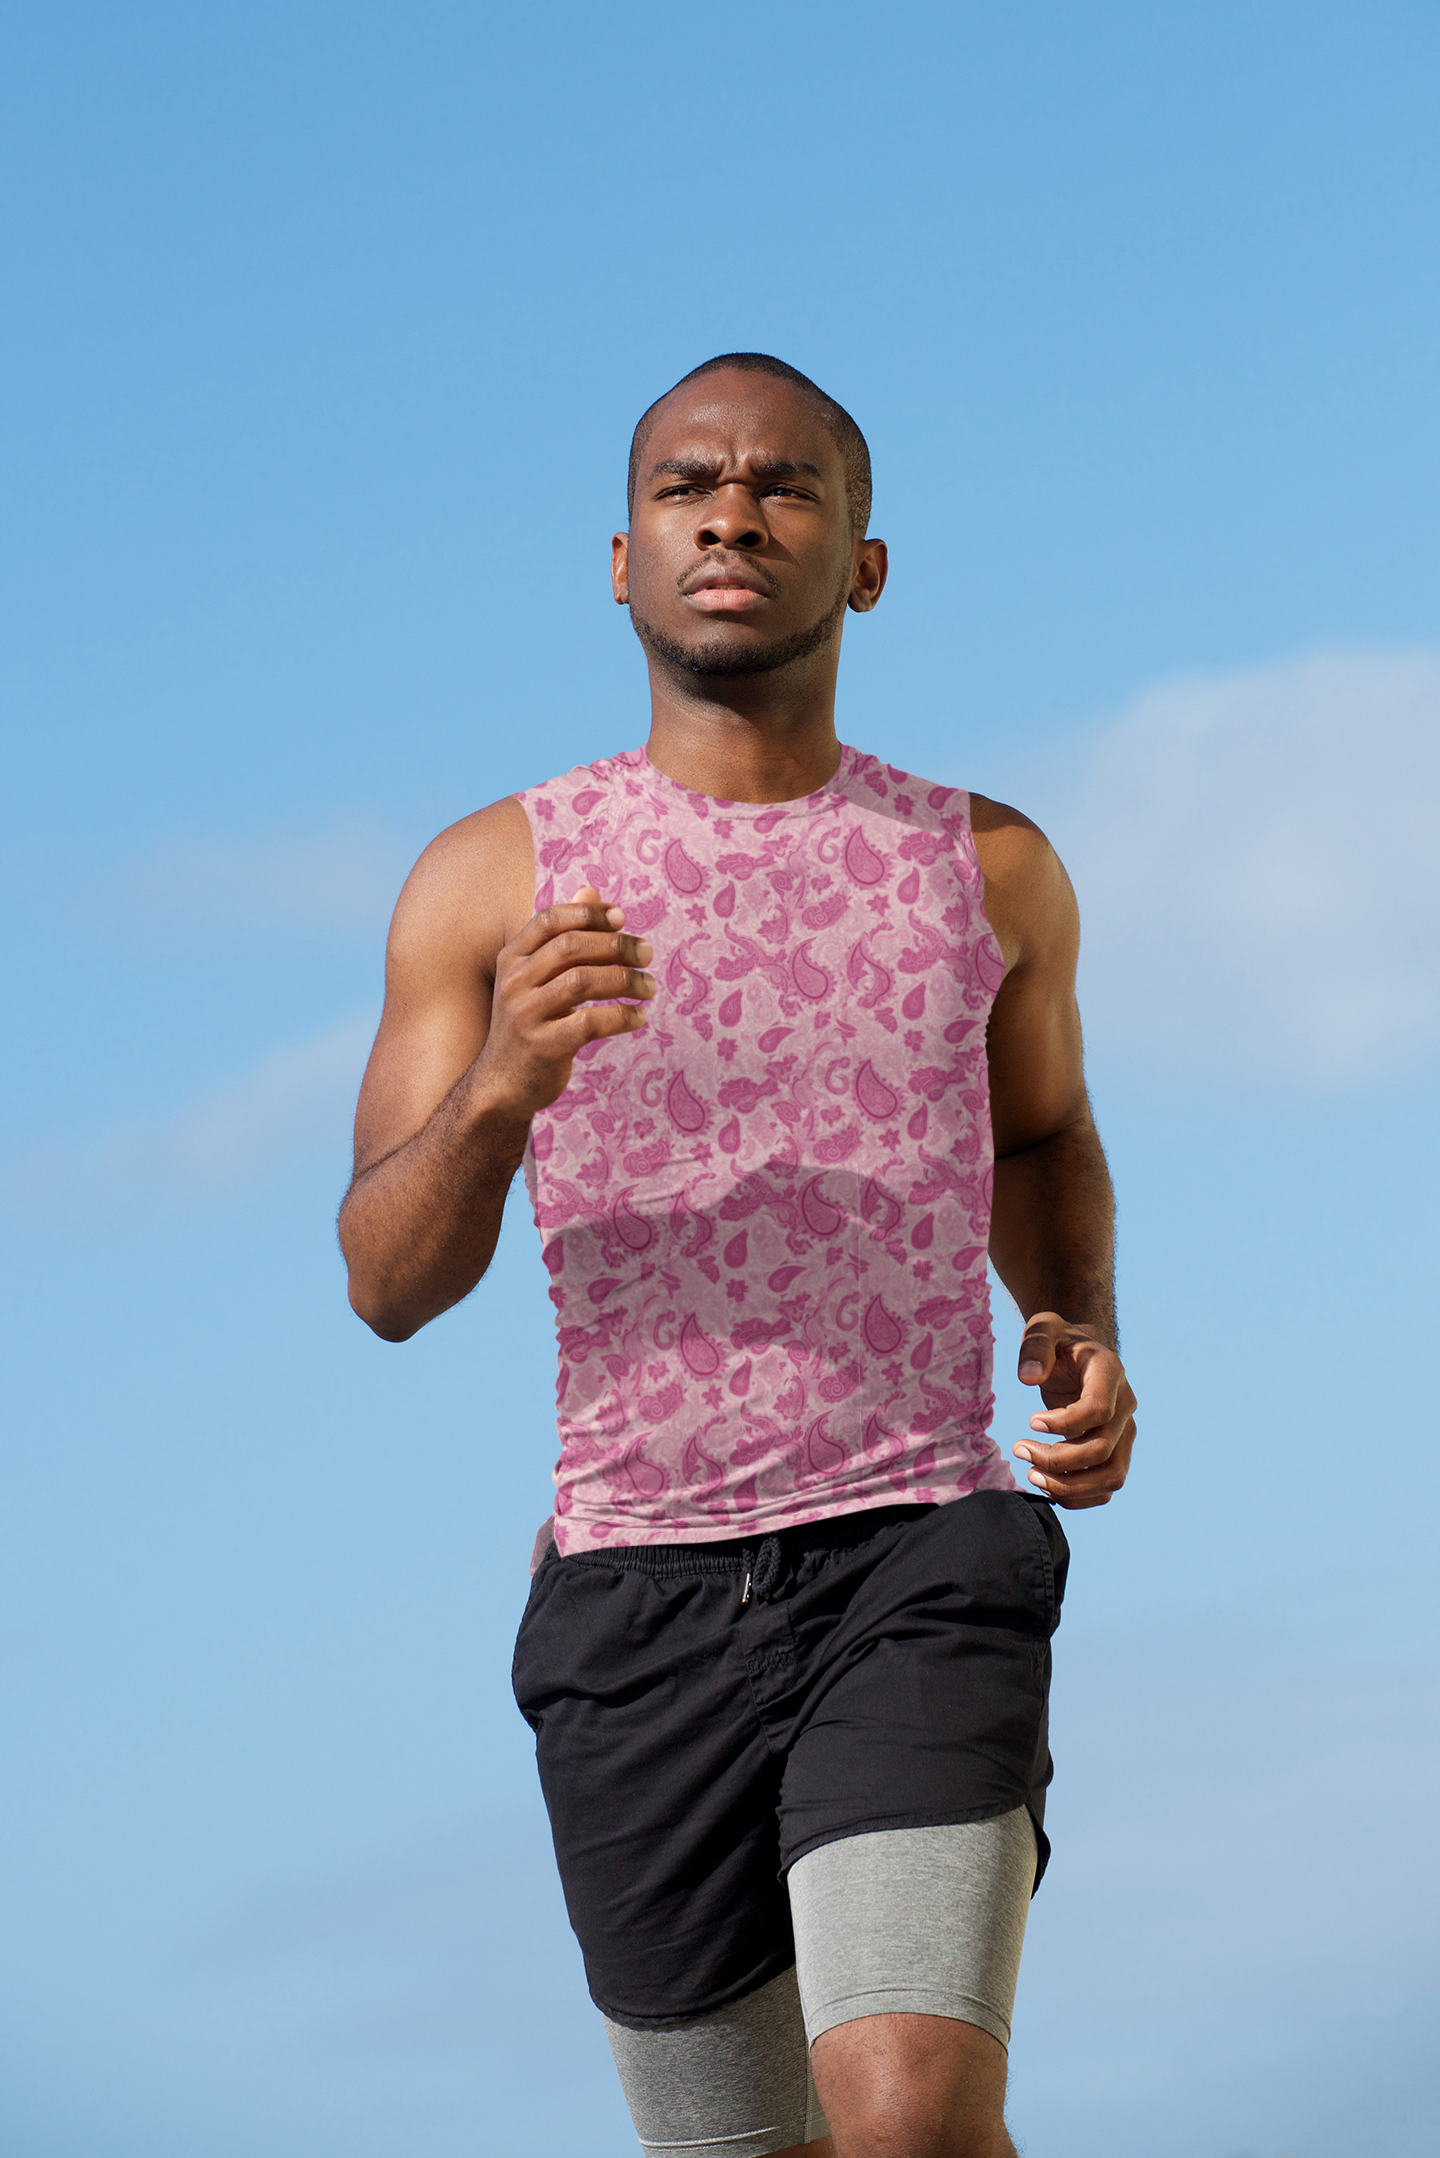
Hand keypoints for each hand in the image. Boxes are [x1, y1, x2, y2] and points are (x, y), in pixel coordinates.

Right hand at [477, 885, 655, 1117]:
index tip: (622, 918)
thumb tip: (592, 889)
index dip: (589, 913)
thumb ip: (562, 935)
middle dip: (617, 945)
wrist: (502, 1084)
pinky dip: (622, 1016)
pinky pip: (590, 1023)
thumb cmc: (530, 1023)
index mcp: (511, 958)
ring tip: (649, 987)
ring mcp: (525, 1015)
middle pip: (571, 947)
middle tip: (647, 954)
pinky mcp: (543, 1046)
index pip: (550, 919)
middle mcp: (513, 982)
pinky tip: (639, 1017)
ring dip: (626, 980)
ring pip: (583, 981)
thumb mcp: (536, 976)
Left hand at [1011, 1312, 1135, 1509]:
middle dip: (1057, 1460)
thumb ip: (1035, 1345)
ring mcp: (1124, 1431)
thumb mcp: (1043, 1328)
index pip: (1099, 1410)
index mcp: (1110, 1373)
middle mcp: (1125, 1405)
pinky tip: (1046, 1485)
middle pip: (1102, 1450)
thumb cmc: (1059, 1339)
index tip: (1030, 1421)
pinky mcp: (1116, 1451)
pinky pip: (1106, 1486)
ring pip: (1112, 1477)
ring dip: (1070, 1486)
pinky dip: (1078, 1496)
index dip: (1064, 1423)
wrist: (1079, 1352)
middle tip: (1019, 1450)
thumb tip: (1029, 1378)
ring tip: (1031, 1476)